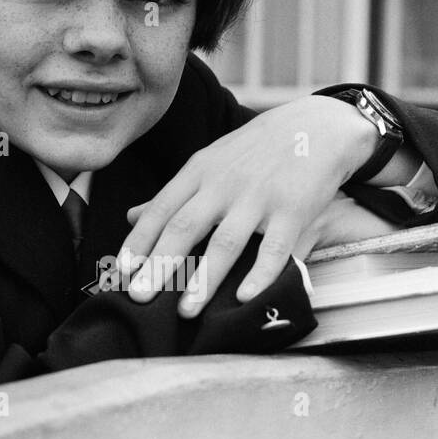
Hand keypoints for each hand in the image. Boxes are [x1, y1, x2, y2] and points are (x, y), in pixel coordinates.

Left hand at [117, 97, 382, 315]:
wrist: (317, 126)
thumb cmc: (256, 151)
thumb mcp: (210, 161)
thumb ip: (173, 193)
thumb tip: (131, 217)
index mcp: (199, 171)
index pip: (161, 209)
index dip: (139, 241)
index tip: (120, 271)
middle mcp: (225, 184)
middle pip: (185, 227)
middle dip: (159, 264)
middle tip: (137, 297)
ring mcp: (259, 197)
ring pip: (226, 242)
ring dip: (204, 279)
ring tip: (185, 311)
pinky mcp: (294, 210)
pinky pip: (275, 248)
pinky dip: (260, 274)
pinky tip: (244, 299)